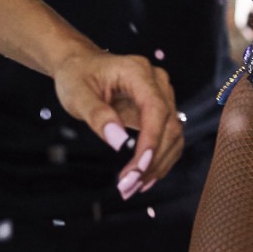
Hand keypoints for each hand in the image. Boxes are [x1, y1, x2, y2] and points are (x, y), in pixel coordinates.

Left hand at [49, 44, 183, 197]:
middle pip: (170, 124)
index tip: (138, 169)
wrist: (82, 64)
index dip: (151, 141)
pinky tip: (145, 177)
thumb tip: (119, 143)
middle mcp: (158, 82)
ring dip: (159, 163)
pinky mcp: (160, 108)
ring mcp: (163, 94)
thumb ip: (98, 116)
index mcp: (139, 73)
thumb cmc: (78, 76)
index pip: (156, 109)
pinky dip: (160, 158)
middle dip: (153, 160)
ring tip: (134, 188)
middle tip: (128, 187)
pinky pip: (168, 135)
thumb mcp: (78, 95)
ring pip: (174, 133)